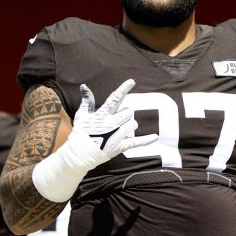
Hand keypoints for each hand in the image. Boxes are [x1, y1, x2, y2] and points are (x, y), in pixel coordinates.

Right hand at [31, 79, 158, 202]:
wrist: (80, 154)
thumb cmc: (81, 133)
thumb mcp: (81, 115)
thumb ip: (87, 101)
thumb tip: (84, 85)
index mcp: (102, 115)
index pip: (114, 98)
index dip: (124, 89)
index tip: (132, 82)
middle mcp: (112, 124)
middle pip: (129, 111)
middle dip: (126, 112)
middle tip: (118, 118)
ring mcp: (118, 135)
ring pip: (133, 124)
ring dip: (129, 124)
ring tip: (119, 128)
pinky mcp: (121, 146)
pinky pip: (137, 142)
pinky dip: (147, 139)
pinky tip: (155, 137)